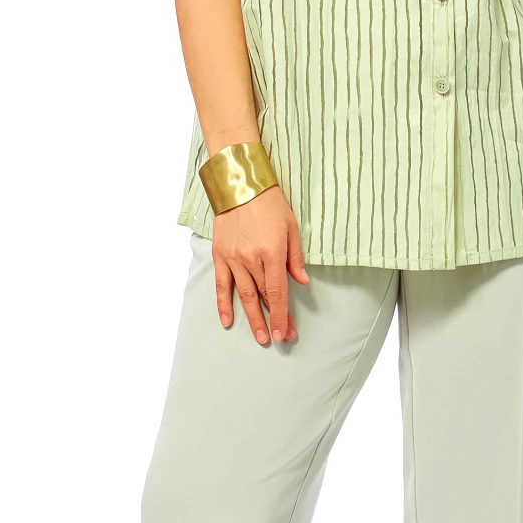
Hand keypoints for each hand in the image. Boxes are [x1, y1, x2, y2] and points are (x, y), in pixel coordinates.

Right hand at [211, 185, 309, 343]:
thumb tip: (302, 281)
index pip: (278, 292)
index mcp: (272, 252)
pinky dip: (223, 304)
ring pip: (243, 295)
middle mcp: (251, 259)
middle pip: (263, 297)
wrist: (239, 184)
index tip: (286, 332)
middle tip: (279, 339)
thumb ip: (295, 257)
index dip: (283, 315)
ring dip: (252, 318)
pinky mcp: (220, 255)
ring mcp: (233, 259)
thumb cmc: (269, 203)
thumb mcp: (291, 226)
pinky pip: (221, 285)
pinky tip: (227, 320)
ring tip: (260, 336)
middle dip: (273, 320)